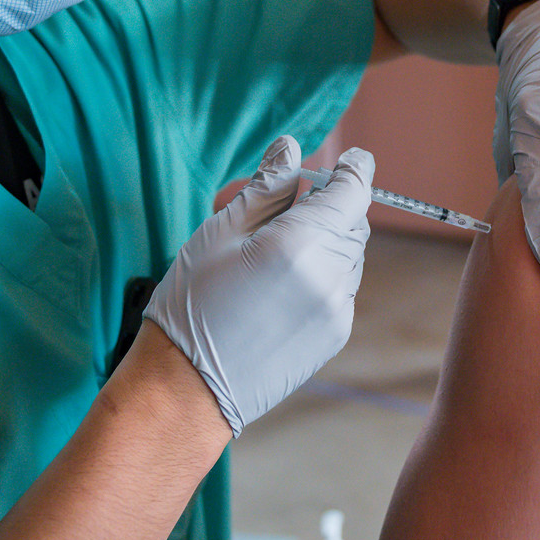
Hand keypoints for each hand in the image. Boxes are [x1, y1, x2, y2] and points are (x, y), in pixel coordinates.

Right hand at [143, 137, 373, 434]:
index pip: (353, 191)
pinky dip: (322, 273)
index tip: (349, 158)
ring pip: (348, 255)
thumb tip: (292, 149)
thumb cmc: (191, 305)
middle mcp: (330, 277)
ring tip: (270, 247)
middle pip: (352, 222)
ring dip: (325, 240)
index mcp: (300, 243)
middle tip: (284, 201)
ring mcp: (336, 311)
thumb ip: (266, 186)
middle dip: (329, 205)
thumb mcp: (219, 232)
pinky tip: (277, 283)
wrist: (186, 390)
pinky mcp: (334, 337)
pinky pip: (340, 288)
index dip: (353, 168)